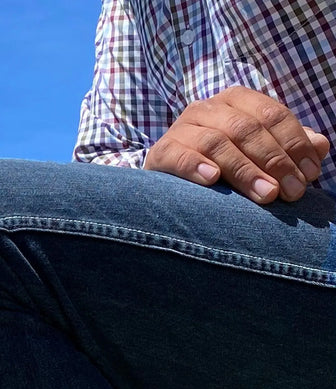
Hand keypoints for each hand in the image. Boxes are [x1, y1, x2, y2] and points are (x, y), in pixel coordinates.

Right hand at [143, 86, 329, 203]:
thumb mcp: (255, 154)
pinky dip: (196, 166)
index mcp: (236, 100)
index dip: (294, 144)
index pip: (272, 116)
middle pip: (246, 129)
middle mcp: (208, 107)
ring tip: (265, 195)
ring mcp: (182, 127)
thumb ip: (287, 148)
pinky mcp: (161, 151)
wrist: (165, 181)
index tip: (310, 174)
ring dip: (244, 171)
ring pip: (217, 142)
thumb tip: (322, 146)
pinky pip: (180, 154)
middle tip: (291, 192)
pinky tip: (212, 179)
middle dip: (273, 161)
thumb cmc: (217, 166)